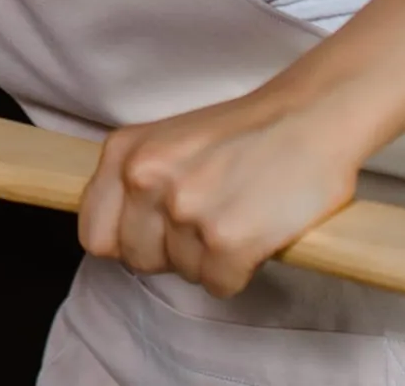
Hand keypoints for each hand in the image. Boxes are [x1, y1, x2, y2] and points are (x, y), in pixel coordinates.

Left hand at [75, 87, 366, 296]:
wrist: (310, 117)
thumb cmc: (242, 132)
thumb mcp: (166, 142)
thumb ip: (135, 182)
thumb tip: (117, 237)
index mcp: (124, 152)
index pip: (94, 234)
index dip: (127, 242)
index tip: (155, 235)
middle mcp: (145, 179)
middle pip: (137, 259)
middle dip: (171, 253)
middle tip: (207, 223)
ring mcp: (184, 211)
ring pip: (182, 273)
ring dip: (210, 259)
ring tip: (237, 217)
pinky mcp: (226, 242)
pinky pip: (218, 286)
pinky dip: (238, 271)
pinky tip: (254, 236)